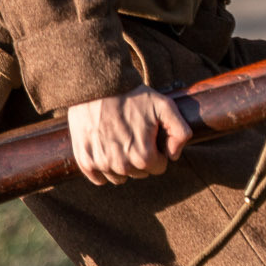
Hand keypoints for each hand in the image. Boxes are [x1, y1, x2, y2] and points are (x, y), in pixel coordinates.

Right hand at [66, 87, 192, 185]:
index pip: (158, 167)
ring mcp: (101, 164)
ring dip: (122, 164)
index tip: (149, 137)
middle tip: (133, 135)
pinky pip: (98, 179)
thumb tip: (173, 156)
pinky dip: (103, 169)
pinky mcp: (85, 161)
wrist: (97, 86)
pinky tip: (105, 151)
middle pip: (139, 173)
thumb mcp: (166, 107)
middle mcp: (122, 165)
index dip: (157, 152)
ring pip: (119, 177)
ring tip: (119, 141)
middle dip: (140, 158)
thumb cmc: (133, 96)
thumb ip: (180, 132)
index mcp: (143, 156)